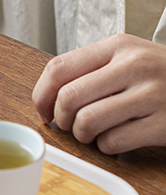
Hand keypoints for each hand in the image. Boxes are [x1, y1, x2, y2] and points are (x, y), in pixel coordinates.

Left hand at [32, 33, 165, 153]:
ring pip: (87, 122)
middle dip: (62, 119)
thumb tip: (45, 100)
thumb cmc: (162, 76)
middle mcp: (134, 66)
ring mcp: (152, 95)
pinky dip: (108, 147)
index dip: (41, 95)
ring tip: (95, 133)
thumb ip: (89, 70)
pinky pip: (113, 142)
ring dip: (83, 135)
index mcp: (118, 47)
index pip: (59, 68)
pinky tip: (119, 139)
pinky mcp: (164, 124)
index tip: (43, 111)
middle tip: (71, 125)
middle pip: (68, 98)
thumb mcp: (128, 57)